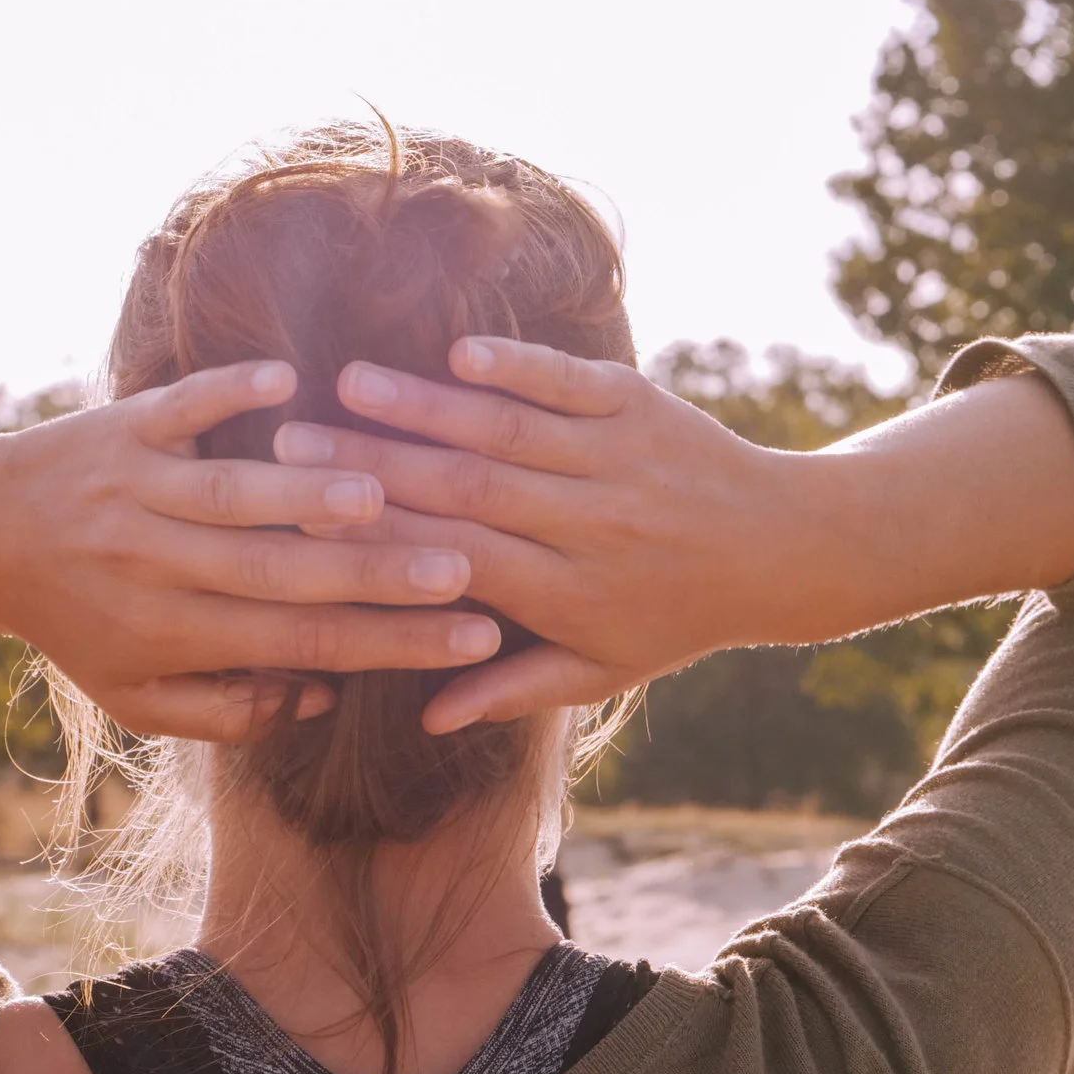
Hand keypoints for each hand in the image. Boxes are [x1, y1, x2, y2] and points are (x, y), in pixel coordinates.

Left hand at [0, 352, 504, 743]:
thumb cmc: (76, 621)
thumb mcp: (138, 694)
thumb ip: (230, 710)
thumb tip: (322, 694)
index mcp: (175, 636)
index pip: (305, 644)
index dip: (393, 645)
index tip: (475, 639)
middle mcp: (158, 567)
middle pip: (285, 574)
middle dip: (380, 574)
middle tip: (466, 569)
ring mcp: (138, 491)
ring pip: (236, 495)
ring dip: (312, 493)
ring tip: (388, 490)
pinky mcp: (119, 427)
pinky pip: (178, 407)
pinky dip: (228, 391)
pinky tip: (289, 379)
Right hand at [267, 341, 841, 732]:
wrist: (782, 551)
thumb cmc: (676, 617)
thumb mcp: (602, 669)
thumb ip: (512, 689)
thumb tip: (427, 720)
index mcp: (566, 595)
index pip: (454, 561)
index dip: (379, 539)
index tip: (304, 520)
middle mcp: (588, 526)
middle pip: (466, 490)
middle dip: (374, 464)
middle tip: (291, 439)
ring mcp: (617, 461)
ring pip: (508, 430)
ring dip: (425, 405)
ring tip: (349, 382)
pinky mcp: (642, 406)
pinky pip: (571, 383)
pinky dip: (519, 366)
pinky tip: (459, 353)